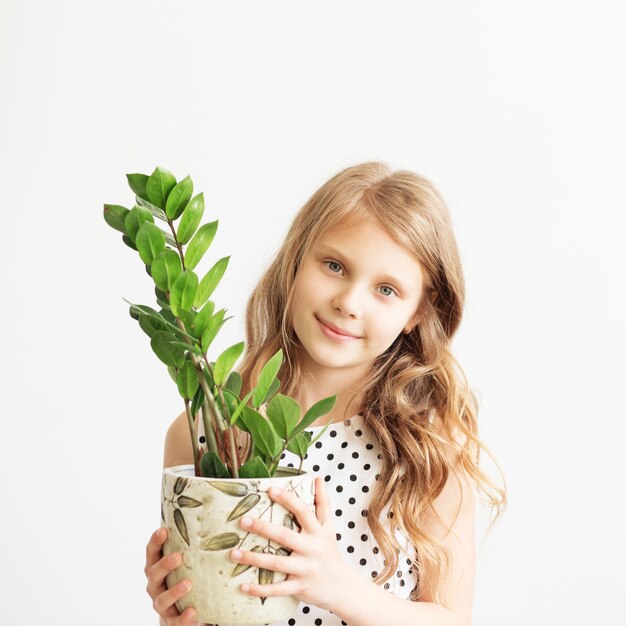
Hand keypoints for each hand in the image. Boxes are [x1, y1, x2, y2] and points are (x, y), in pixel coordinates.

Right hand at [144, 527, 198, 624]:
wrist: (185, 609)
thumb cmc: (187, 575)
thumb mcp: (186, 561)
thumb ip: (191, 545)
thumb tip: (213, 517)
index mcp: (157, 567)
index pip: (151, 552)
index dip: (155, 541)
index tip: (163, 530)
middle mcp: (155, 585)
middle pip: (153, 574)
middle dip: (164, 565)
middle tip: (178, 557)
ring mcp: (162, 604)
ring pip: (162, 599)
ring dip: (174, 591)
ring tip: (188, 584)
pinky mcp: (171, 621)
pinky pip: (175, 621)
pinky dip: (183, 617)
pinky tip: (193, 612)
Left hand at [229, 476, 350, 610]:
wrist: (342, 587)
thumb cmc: (330, 552)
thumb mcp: (329, 526)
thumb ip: (323, 502)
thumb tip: (318, 478)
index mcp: (317, 532)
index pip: (303, 511)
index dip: (287, 499)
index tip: (270, 489)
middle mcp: (311, 549)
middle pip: (285, 536)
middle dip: (263, 528)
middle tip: (243, 520)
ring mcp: (305, 569)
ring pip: (277, 563)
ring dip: (254, 559)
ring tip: (234, 553)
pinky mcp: (299, 587)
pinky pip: (277, 589)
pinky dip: (260, 589)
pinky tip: (243, 586)